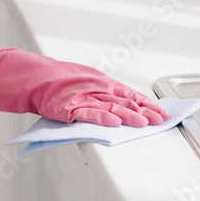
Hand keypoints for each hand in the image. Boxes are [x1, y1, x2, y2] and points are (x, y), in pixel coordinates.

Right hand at [0, 48, 169, 126]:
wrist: (36, 78)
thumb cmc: (62, 82)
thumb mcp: (90, 84)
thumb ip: (107, 95)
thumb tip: (128, 105)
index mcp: (104, 83)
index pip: (132, 95)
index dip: (148, 104)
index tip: (163, 113)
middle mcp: (98, 89)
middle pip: (126, 101)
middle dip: (145, 111)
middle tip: (161, 119)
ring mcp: (84, 97)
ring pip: (110, 107)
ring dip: (129, 115)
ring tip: (144, 122)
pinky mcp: (70, 107)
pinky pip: (88, 113)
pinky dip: (102, 118)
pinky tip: (114, 123)